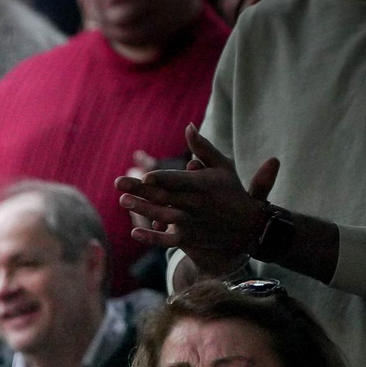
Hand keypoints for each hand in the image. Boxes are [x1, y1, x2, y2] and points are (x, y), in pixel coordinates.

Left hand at [114, 125, 279, 276]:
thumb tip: (188, 126)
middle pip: (165, 197)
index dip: (163, 179)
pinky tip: (134, 232)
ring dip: (143, 209)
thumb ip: (203, 147)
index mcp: (203, 185)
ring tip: (123, 200)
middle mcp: (196, 204)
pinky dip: (152, 238)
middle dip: (141, 190)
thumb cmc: (230, 190)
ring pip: (163, 217)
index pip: (179, 181)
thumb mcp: (222, 167)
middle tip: (119, 182)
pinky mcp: (188, 238)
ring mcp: (192, 223)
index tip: (145, 176)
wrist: (246, 227)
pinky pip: (168, 240)